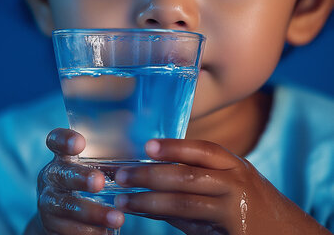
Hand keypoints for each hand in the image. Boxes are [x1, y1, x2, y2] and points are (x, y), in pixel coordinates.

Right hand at [25, 128, 124, 234]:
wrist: (65, 222)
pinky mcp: (52, 226)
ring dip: (91, 212)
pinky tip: (104, 234)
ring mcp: (49, 203)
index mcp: (63, 157)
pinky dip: (86, 232)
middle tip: (99, 182)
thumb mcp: (97, 166)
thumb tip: (136, 118)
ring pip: (65, 206)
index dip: (63, 140)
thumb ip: (112, 146)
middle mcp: (52, 177)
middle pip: (61, 174)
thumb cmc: (88, 184)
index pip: (55, 141)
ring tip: (118, 219)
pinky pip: (67, 230)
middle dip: (79, 177)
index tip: (79, 143)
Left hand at [113, 139, 330, 234]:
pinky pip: (189, 225)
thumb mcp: (231, 184)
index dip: (174, 147)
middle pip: (187, 176)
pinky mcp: (230, 232)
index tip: (147, 145)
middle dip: (149, 175)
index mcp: (235, 165)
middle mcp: (236, 183)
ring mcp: (233, 210)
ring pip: (183, 203)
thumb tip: (150, 173)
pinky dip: (163, 219)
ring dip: (148, 201)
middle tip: (121, 176)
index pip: (204, 149)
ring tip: (123, 201)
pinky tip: (144, 215)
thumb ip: (196, 177)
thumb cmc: (251, 206)